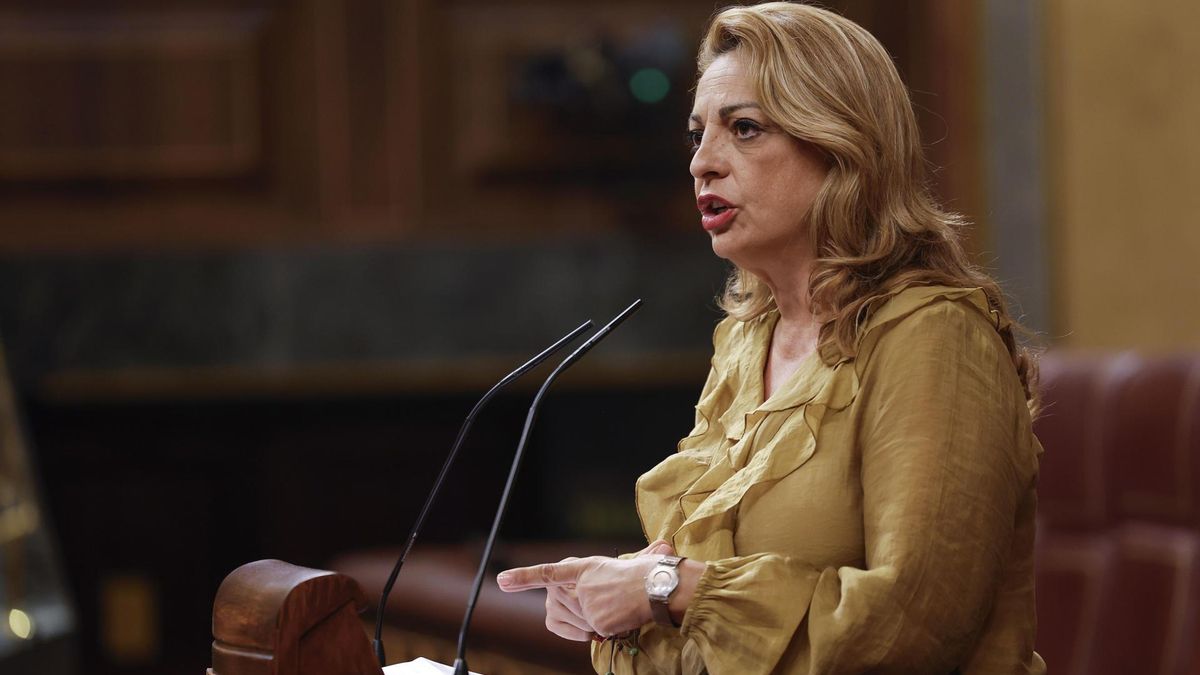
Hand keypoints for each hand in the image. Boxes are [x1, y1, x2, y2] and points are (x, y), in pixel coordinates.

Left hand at [497, 540, 674, 639]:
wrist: (660, 586)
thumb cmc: (647, 574)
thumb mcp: (620, 566)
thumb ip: (602, 574)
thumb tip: (627, 558)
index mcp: (584, 566)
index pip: (547, 573)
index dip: (523, 577)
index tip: (502, 580)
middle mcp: (580, 584)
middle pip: (560, 605)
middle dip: (575, 611)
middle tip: (602, 602)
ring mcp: (586, 604)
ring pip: (575, 622)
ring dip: (589, 622)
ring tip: (613, 608)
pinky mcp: (595, 621)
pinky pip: (592, 634)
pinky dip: (605, 631)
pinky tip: (618, 619)